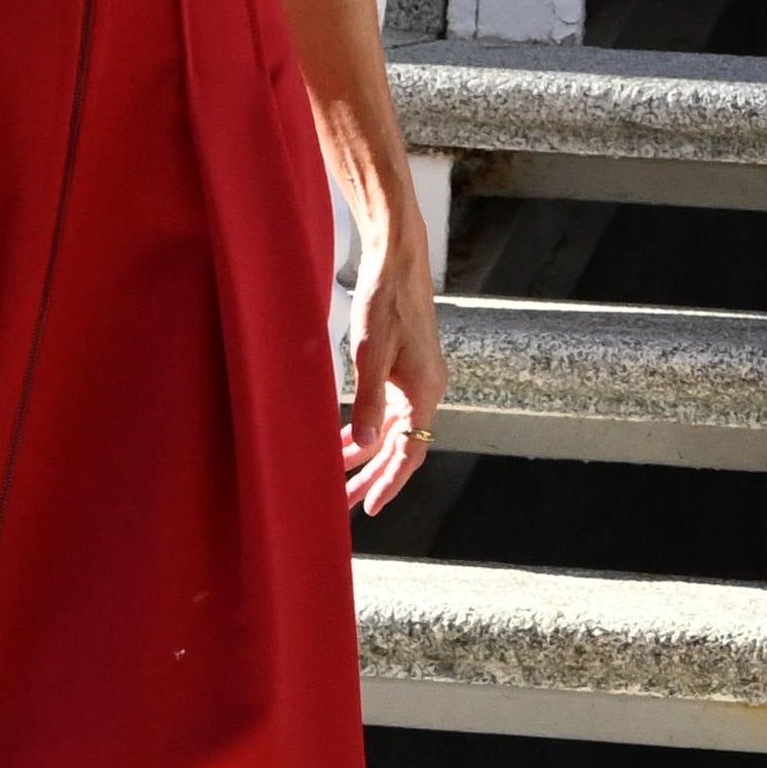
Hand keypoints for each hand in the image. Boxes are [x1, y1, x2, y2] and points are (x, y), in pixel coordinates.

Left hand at [338, 163, 449, 510]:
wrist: (398, 259)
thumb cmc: (385, 302)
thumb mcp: (372, 355)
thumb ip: (369, 403)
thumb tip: (368, 446)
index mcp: (424, 394)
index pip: (409, 454)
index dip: (389, 483)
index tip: (370, 508)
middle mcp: (427, 392)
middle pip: (401, 449)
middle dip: (373, 477)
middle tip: (347, 505)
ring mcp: (417, 380)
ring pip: (392, 431)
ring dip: (367, 454)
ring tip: (339, 478)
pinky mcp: (406, 368)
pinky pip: (388, 410)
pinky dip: (368, 427)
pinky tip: (347, 438)